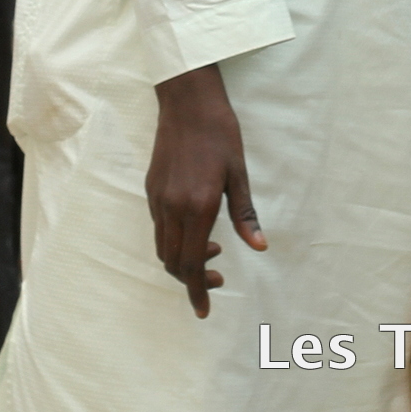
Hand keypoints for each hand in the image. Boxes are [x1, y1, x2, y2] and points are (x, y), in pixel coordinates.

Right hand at [147, 63, 264, 316]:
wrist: (188, 101)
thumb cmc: (220, 134)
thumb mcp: (239, 174)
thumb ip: (245, 215)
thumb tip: (259, 246)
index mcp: (198, 206)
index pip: (192, 264)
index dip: (197, 291)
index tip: (204, 310)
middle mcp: (172, 207)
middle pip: (174, 262)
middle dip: (192, 280)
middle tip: (219, 276)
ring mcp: (158, 198)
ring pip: (163, 247)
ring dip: (183, 260)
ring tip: (213, 251)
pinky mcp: (151, 188)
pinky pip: (159, 227)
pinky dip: (174, 240)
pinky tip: (196, 228)